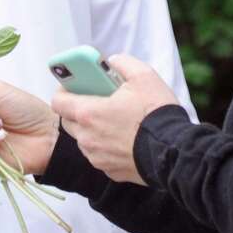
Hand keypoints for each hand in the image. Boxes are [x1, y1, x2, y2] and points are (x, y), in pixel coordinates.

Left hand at [51, 54, 179, 185]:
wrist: (174, 151)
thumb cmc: (156, 113)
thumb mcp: (143, 75)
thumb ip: (122, 63)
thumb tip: (112, 62)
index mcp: (88, 113)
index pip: (58, 101)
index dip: (63, 90)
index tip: (74, 84)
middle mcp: (87, 138)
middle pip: (68, 121)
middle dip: (77, 109)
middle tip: (96, 100)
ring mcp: (97, 157)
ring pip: (84, 140)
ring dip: (91, 129)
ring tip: (112, 119)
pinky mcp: (110, 171)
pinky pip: (100, 155)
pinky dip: (105, 146)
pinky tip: (123, 138)